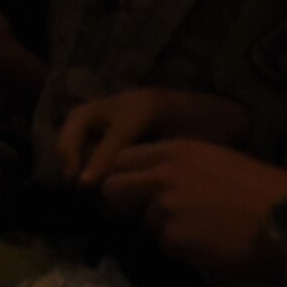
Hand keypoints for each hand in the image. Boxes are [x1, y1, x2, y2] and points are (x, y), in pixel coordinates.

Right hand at [58, 88, 251, 184]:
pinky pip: (82, 123)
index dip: (99, 162)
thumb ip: (162, 163)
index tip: (86, 186)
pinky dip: (73, 144)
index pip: (114, 137)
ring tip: (70, 174)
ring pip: (76, 118)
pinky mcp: (112, 110)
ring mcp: (115, 102)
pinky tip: (78, 168)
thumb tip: (128, 185)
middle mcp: (124, 100)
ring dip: (66, 146)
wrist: (220, 111)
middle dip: (70, 148)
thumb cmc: (211, 132)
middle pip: (81, 118)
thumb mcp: (193, 148)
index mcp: (147, 107)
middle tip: (72, 178)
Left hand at [97, 141, 286, 283]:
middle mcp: (163, 175)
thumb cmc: (262, 188)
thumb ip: (176, 167)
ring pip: (145, 223)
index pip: (119, 158)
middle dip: (120, 204)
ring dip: (165, 229)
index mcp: (174, 150)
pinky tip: (211, 245)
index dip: (117, 175)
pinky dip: (185, 250)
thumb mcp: (214, 161)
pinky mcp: (175, 237)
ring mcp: (166, 207)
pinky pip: (168, 246)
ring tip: (202, 230)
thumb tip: (147, 180)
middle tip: (143, 214)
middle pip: (111, 189)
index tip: (124, 187)